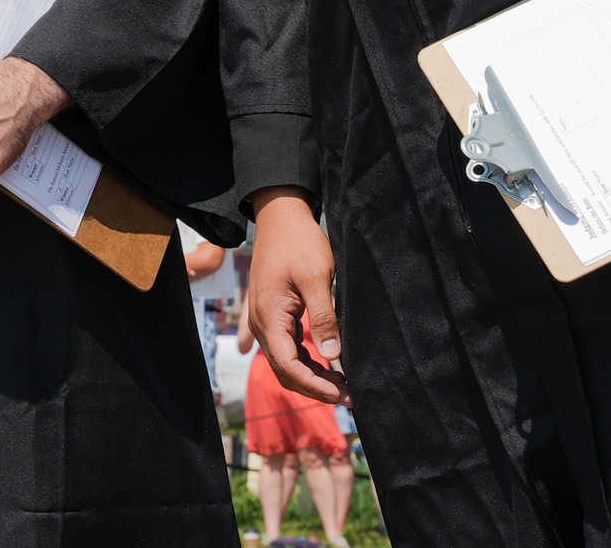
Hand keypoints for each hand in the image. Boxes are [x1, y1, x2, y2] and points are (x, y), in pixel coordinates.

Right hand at [243, 188, 343, 403]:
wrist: (280, 216)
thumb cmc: (299, 242)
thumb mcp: (317, 277)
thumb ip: (324, 317)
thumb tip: (334, 357)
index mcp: (269, 316)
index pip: (288, 366)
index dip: (315, 385)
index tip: (342, 394)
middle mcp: (262, 323)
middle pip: (285, 370)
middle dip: (316, 387)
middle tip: (349, 395)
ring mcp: (265, 319)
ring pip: (286, 361)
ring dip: (312, 376)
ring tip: (343, 384)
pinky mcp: (273, 314)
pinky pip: (287, 347)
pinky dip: (306, 361)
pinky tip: (328, 364)